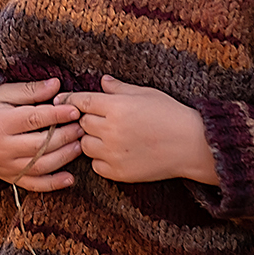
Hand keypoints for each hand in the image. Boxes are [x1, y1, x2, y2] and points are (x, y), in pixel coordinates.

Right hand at [0, 78, 82, 190]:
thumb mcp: (2, 94)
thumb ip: (30, 90)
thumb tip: (57, 85)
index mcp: (1, 122)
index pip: (34, 119)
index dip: (57, 115)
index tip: (75, 110)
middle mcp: (3, 147)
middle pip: (41, 144)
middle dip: (65, 136)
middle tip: (82, 127)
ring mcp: (6, 166)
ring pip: (41, 166)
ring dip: (64, 157)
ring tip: (80, 146)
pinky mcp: (10, 178)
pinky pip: (34, 185)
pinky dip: (53, 184)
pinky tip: (70, 178)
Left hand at [65, 75, 218, 184]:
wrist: (192, 146)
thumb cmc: (170, 114)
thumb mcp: (145, 93)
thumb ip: (118, 89)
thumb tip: (102, 82)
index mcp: (115, 107)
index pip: (80, 101)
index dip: (69, 100)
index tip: (61, 100)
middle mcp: (110, 131)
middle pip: (81, 123)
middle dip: (86, 119)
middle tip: (98, 119)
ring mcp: (113, 153)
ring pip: (85, 145)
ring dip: (91, 139)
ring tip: (107, 136)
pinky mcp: (119, 173)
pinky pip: (96, 165)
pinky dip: (100, 159)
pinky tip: (114, 152)